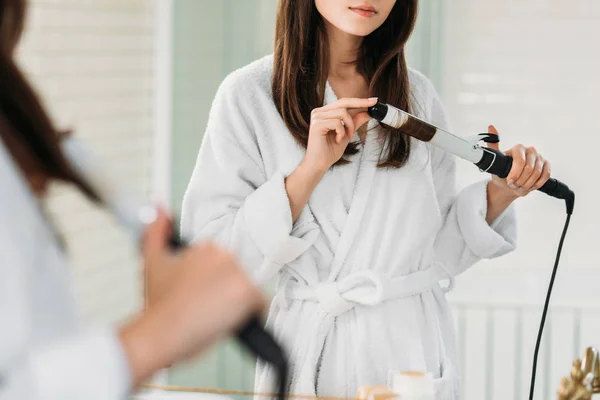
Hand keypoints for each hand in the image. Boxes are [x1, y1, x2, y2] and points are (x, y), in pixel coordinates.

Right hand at [120, 209, 264, 384]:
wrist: (159, 333)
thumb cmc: (158, 305)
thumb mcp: (152, 262)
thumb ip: (156, 231)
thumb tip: (160, 209)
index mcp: (207, 247)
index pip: (225, 265)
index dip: (214, 284)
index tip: (201, 295)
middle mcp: (226, 255)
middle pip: (238, 278)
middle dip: (226, 293)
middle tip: (205, 308)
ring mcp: (239, 273)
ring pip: (249, 291)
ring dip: (236, 304)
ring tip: (213, 316)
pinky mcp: (248, 293)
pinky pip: (261, 305)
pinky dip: (249, 315)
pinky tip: (228, 321)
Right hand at [303, 97, 376, 171]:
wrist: (318, 164)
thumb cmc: (329, 151)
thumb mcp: (347, 134)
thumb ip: (355, 122)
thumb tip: (367, 113)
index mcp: (325, 113)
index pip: (344, 102)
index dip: (359, 101)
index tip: (373, 101)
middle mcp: (319, 112)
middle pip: (343, 102)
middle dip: (360, 104)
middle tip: (373, 105)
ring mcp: (317, 117)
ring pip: (342, 113)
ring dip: (350, 126)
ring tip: (348, 137)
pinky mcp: (317, 124)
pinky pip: (337, 123)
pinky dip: (342, 132)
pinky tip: (337, 140)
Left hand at [487, 125, 551, 197]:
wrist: (510, 184)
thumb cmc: (502, 173)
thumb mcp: (494, 162)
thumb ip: (492, 147)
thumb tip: (491, 127)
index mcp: (518, 148)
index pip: (520, 161)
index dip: (515, 174)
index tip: (509, 181)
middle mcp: (530, 150)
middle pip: (529, 169)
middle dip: (521, 181)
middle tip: (513, 185)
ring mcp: (539, 157)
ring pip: (538, 173)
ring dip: (528, 184)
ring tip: (520, 186)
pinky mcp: (546, 165)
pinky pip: (546, 175)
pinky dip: (537, 183)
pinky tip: (530, 185)